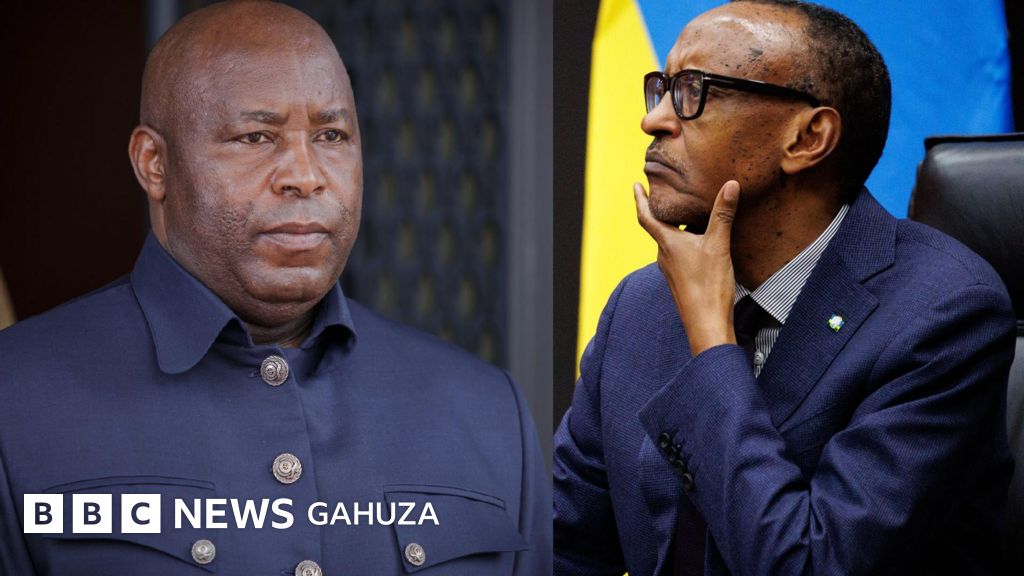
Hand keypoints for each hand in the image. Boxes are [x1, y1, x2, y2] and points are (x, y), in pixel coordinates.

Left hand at [633, 180, 739, 356]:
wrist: (706, 324)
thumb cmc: (708, 286)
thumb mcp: (718, 245)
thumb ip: (723, 214)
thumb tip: (730, 184)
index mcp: (667, 243)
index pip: (646, 216)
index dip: (640, 199)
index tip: (635, 185)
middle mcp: (664, 254)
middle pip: (659, 226)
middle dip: (661, 209)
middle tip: (665, 192)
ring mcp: (672, 269)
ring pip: (671, 240)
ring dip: (675, 225)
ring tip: (686, 211)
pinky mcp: (681, 279)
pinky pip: (680, 253)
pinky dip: (686, 240)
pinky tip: (700, 239)